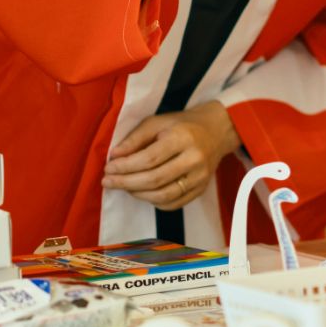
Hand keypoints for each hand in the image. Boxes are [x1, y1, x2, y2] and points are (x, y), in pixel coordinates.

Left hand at [103, 104, 239, 209]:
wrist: (217, 130)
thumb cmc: (182, 124)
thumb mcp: (158, 122)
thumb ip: (135, 138)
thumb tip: (115, 156)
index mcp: (183, 138)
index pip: (149, 158)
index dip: (125, 167)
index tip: (108, 168)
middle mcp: (194, 159)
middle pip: (155, 179)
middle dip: (126, 183)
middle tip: (108, 181)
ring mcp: (200, 177)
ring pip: (163, 196)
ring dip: (138, 194)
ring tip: (124, 187)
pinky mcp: (201, 189)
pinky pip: (174, 204)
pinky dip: (154, 202)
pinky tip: (143, 193)